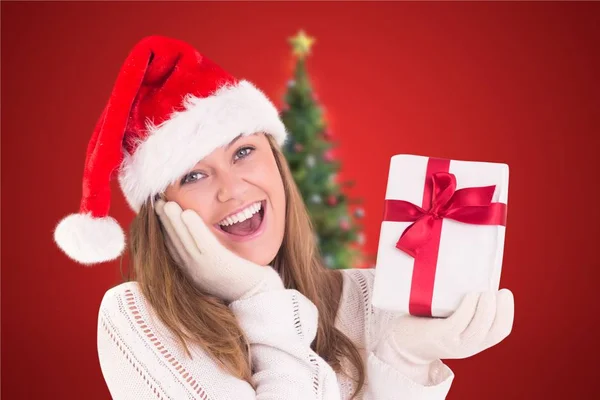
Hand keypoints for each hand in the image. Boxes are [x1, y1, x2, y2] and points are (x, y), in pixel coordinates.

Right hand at [154, 200, 283, 302]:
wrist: (258, 295)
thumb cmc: (243, 277)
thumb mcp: (219, 265)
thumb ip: (208, 253)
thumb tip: (198, 232)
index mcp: (193, 271)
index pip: (173, 248)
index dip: (164, 230)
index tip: (159, 213)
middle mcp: (195, 271)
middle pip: (175, 243)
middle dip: (164, 223)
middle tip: (157, 203)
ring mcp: (205, 269)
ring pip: (184, 242)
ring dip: (173, 222)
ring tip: (167, 204)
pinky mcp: (219, 265)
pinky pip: (203, 244)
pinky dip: (194, 228)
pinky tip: (188, 213)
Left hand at [375, 289, 513, 379]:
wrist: (401, 343)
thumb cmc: (426, 323)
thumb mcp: (450, 318)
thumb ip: (463, 305)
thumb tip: (473, 273)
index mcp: (474, 341)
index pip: (500, 332)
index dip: (507, 313)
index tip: (505, 293)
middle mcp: (467, 346)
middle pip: (495, 331)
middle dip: (501, 310)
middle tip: (499, 291)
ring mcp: (453, 342)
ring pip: (479, 328)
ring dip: (486, 308)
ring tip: (485, 291)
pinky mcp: (439, 335)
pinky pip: (459, 323)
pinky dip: (468, 308)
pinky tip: (470, 295)